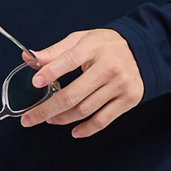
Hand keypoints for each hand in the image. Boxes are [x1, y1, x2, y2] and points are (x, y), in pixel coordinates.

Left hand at [18, 28, 144, 137]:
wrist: (142, 50)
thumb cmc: (105, 45)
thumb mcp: (81, 40)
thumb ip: (55, 51)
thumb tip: (28, 58)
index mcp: (93, 47)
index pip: (69, 60)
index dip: (51, 72)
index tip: (35, 83)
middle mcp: (108, 67)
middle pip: (73, 94)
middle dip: (47, 109)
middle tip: (29, 119)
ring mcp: (120, 85)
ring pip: (84, 110)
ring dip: (62, 118)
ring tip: (49, 119)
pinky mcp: (129, 99)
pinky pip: (103, 120)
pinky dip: (86, 129)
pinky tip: (73, 131)